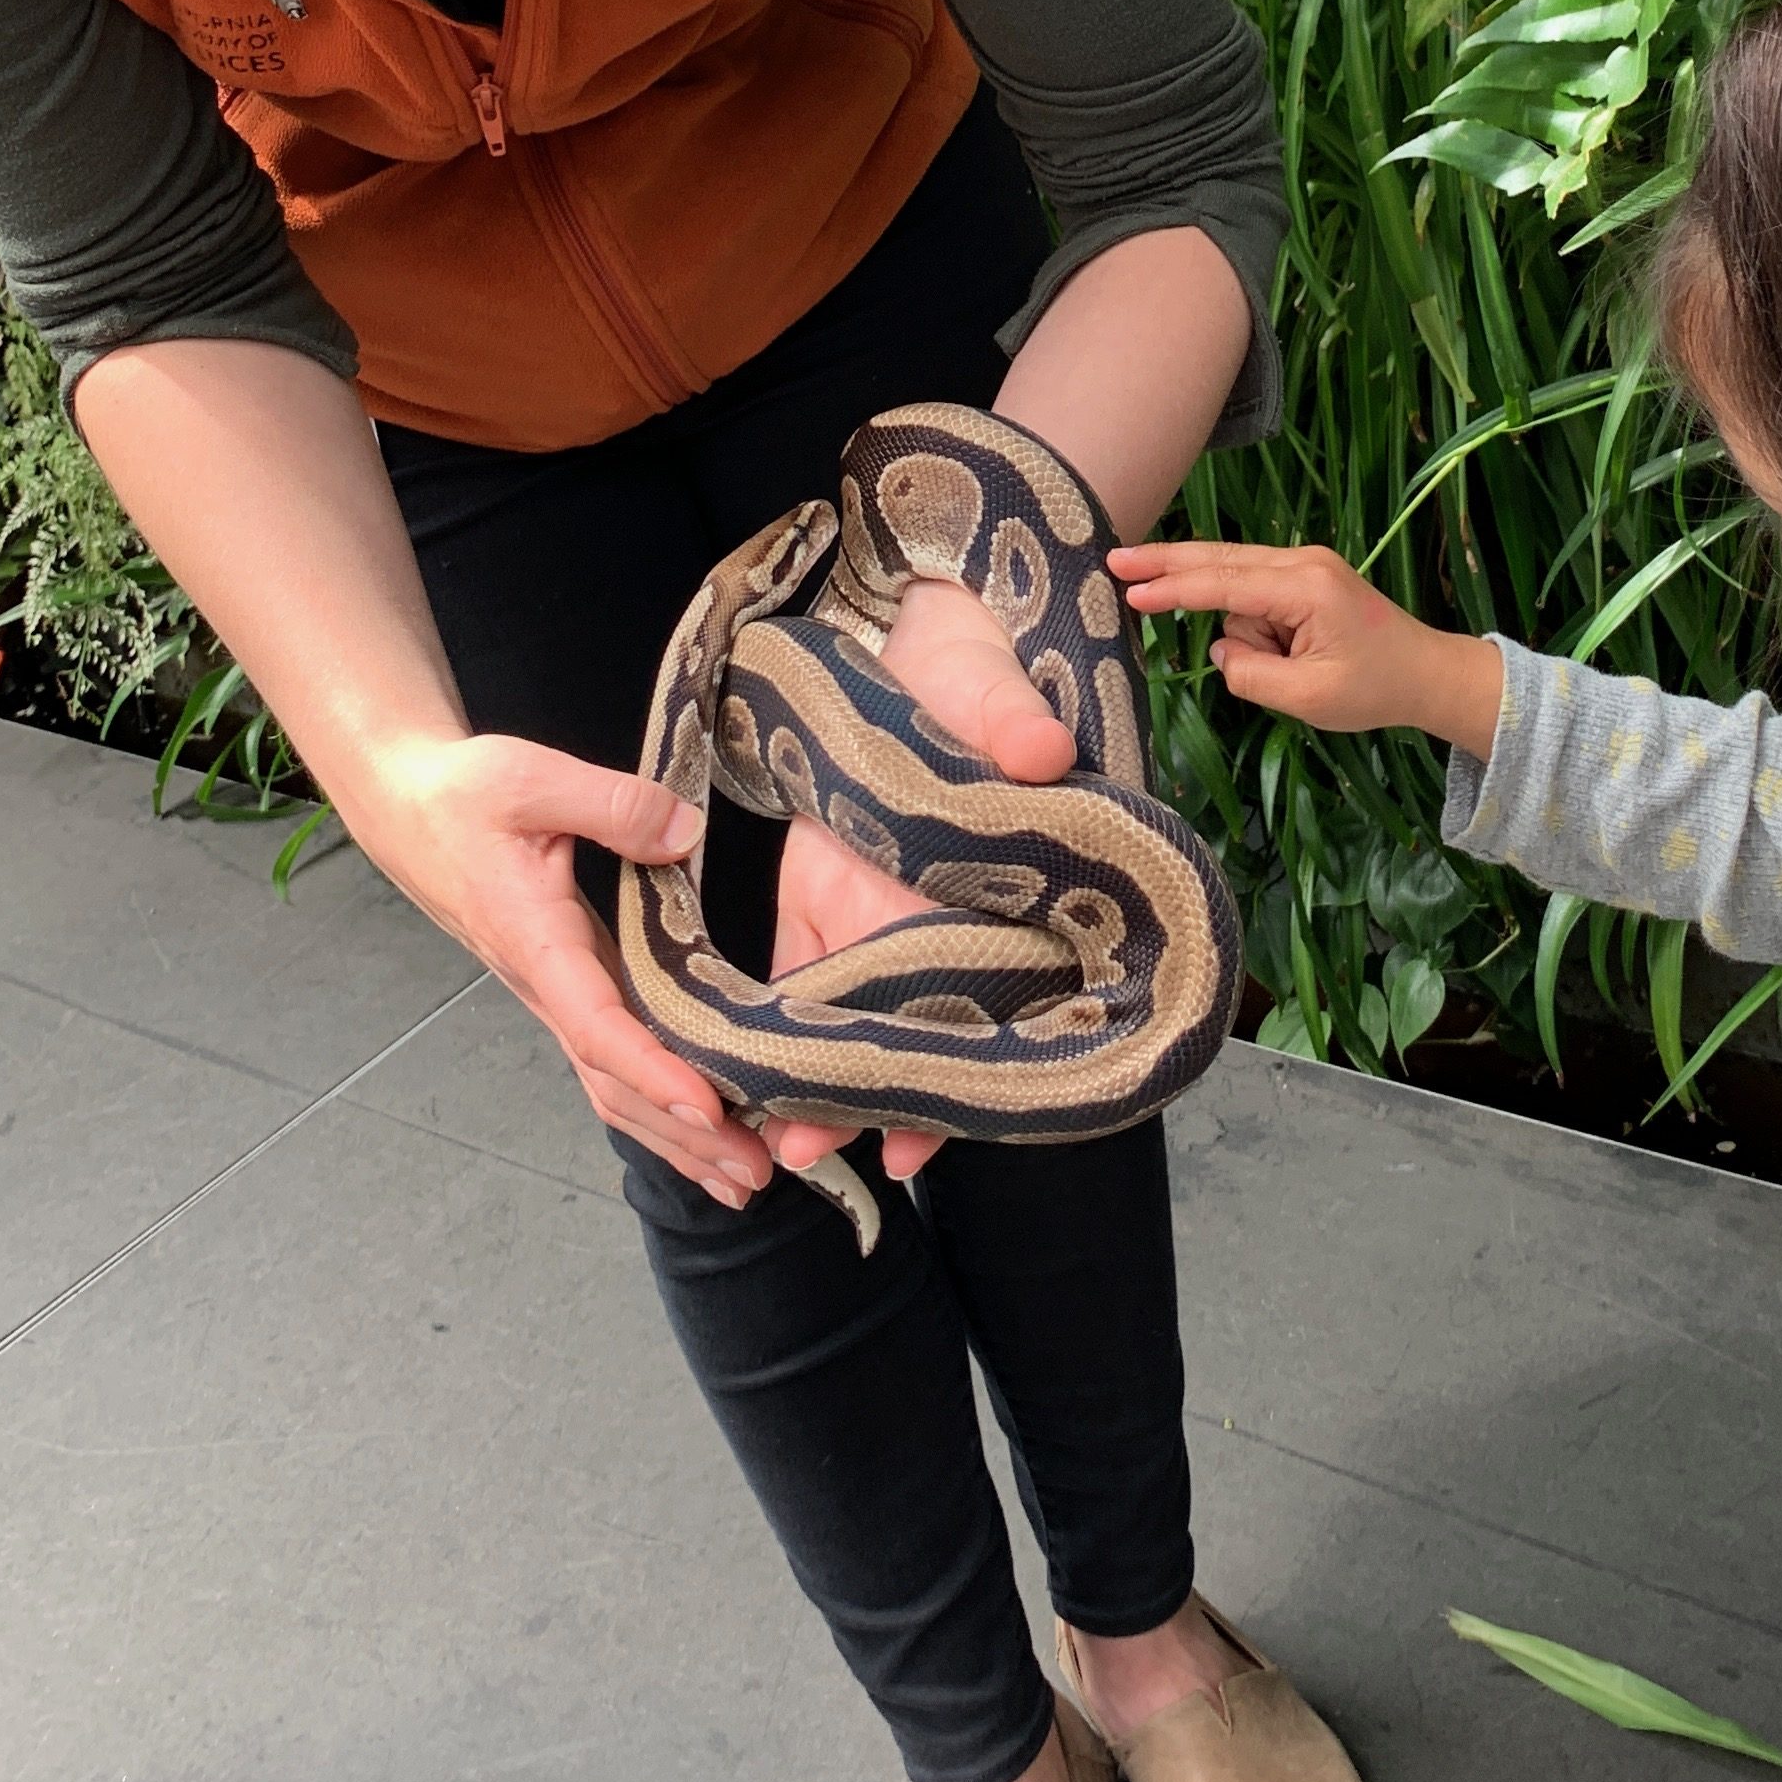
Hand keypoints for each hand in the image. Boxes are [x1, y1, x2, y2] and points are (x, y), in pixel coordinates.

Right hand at [352, 728, 774, 1205]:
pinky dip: (653, 1102)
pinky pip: (608, 1059)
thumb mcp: (533, 779)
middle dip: (681, 1134)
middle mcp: (545, 985)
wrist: (405, 806)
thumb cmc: (461, 794)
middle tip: (753, 1173)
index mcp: (538, 943)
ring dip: (672, 1135)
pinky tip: (694, 1127)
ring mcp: (553, 992)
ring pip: (610, 1084)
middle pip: (612, 1082)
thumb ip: (613, 804)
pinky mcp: (563, 984)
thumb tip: (684, 834)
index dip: (653, 1071)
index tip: (709, 1107)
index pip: (598, 1026)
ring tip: (740, 1177)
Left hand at [753, 575, 1074, 1187]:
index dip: (952, 1082)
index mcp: (980, 888)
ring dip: (811, 1083)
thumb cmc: (971, 659)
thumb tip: (1040, 750)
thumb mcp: (994, 684)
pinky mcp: (820, 893)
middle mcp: (931, 919)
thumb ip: (1012, 720)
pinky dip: (772, 1028)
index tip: (915, 1144)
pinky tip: (740, 1081)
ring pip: (848, 1025)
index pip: (978, 1004)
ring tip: (769, 1147)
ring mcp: (873, 912)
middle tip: (804, 1156)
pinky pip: (795, 974)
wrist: (914, 624)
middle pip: (906, 1035)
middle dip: (863, 1104)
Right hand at [1109, 538, 1504, 757]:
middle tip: (1115, 558)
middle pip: (1219, 558)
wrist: (1427, 673)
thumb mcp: (1308, 699)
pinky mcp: (1305, 576)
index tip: (1130, 591)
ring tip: (1291, 669)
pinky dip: (1249, 620)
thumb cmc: (1374, 689)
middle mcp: (1302, 562)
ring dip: (1239, 625)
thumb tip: (1223, 651)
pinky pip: (1255, 591)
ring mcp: (1305, 564)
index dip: (1172, 589)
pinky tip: (1282, 655)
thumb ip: (1253, 676)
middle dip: (1167, 563)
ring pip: (1237, 581)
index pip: (1223, 584)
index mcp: (1305, 587)